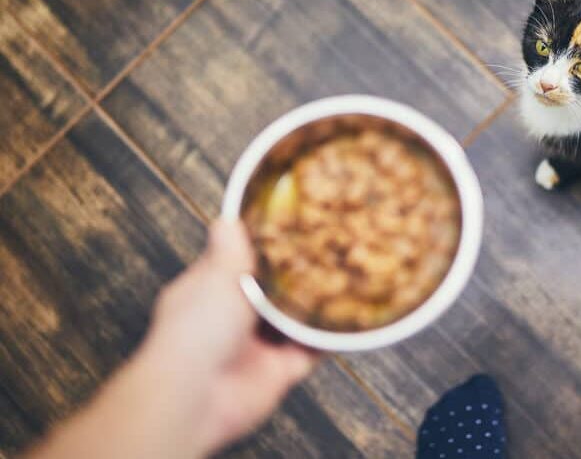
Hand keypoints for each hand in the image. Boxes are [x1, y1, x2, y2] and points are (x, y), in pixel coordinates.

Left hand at [29, 219, 317, 458]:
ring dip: (316, 303)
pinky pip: (312, 349)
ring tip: (345, 274)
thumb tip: (227, 219)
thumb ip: (229, 250)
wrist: (196, 396)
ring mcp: (258, 345)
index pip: (236, 261)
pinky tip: (349, 316)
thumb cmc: (194, 332)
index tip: (289, 225)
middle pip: (272, 290)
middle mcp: (234, 317)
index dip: (261, 245)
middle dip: (296, 273)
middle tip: (327, 247)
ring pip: (294, 319)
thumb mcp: (215, 276)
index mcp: (210, 290)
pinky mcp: (280, 370)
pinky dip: (330, 337)